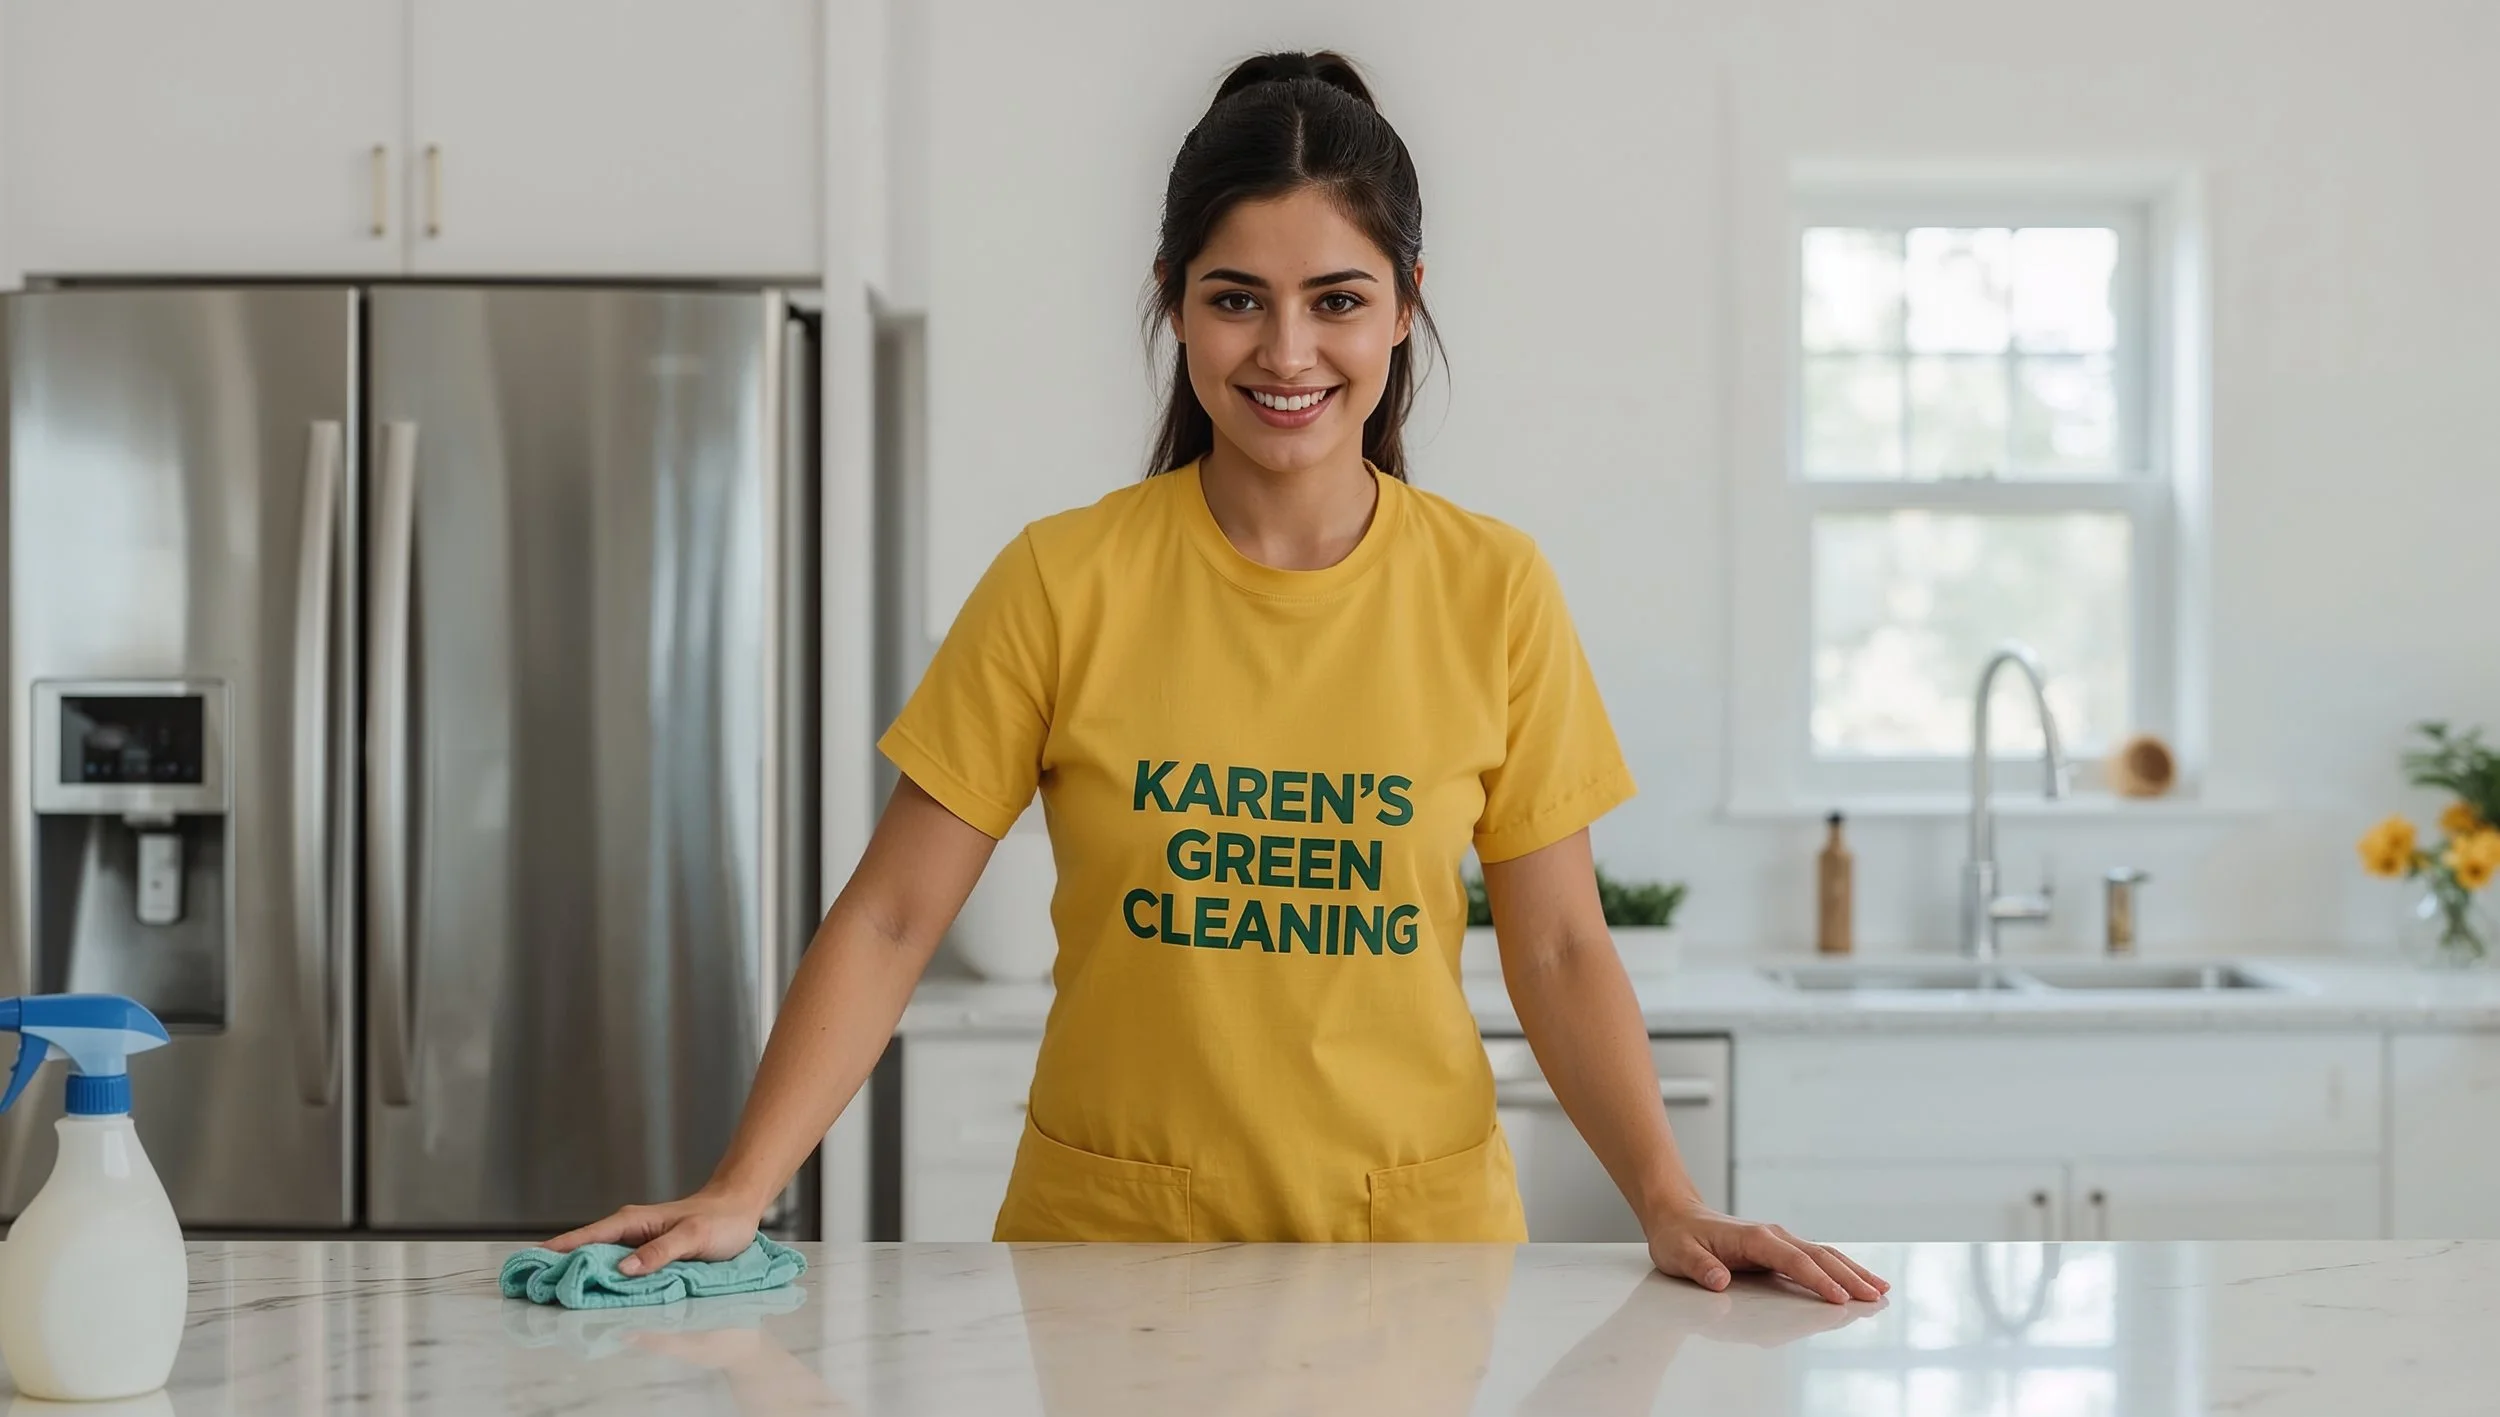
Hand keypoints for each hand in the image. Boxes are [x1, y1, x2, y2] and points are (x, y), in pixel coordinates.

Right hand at [545, 1187, 764, 1276]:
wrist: (739, 1210)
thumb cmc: (719, 1220)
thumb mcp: (693, 1237)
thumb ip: (661, 1252)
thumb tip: (624, 1270)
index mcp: (633, 1222)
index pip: (586, 1236)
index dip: (558, 1251)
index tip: (529, 1265)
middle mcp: (628, 1231)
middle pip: (584, 1251)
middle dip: (558, 1267)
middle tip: (531, 1290)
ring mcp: (634, 1244)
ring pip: (598, 1262)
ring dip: (578, 1277)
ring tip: (551, 1298)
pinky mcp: (644, 1256)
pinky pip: (616, 1270)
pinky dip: (601, 1282)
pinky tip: (590, 1297)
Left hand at [1644, 1204, 1887, 1304]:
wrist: (1675, 1214)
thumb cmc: (1678, 1237)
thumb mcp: (1679, 1254)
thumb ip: (1699, 1268)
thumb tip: (1718, 1281)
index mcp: (1753, 1238)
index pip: (1794, 1260)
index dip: (1818, 1280)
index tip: (1840, 1298)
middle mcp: (1772, 1236)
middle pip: (1819, 1256)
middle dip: (1849, 1277)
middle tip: (1876, 1296)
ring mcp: (1778, 1241)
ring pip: (1823, 1255)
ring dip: (1852, 1271)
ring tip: (1880, 1289)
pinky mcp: (1779, 1249)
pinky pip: (1816, 1258)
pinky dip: (1839, 1269)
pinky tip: (1856, 1280)